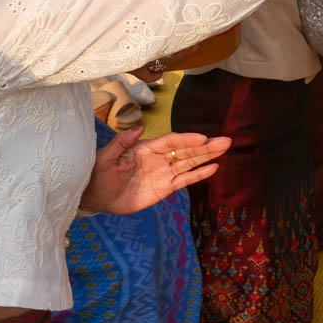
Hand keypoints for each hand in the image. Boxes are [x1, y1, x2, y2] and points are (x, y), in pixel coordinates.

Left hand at [78, 128, 229, 215]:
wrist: (97, 195)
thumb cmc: (99, 172)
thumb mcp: (106, 156)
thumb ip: (121, 142)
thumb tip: (140, 127)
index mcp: (147, 147)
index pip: (171, 141)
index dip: (187, 139)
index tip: (202, 138)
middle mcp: (159, 158)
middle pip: (186, 150)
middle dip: (205, 146)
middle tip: (225, 141)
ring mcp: (164, 173)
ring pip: (189, 163)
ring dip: (207, 156)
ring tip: (224, 149)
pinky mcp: (165, 188)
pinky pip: (185, 180)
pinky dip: (199, 174)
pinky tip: (213, 168)